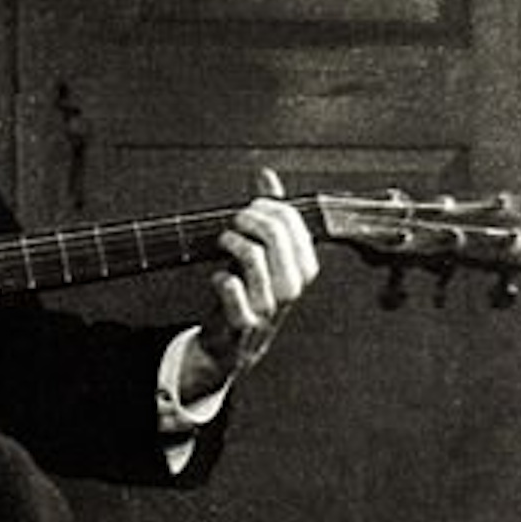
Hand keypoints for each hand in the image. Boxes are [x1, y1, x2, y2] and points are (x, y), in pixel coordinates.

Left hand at [181, 168, 318, 399]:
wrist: (232, 346)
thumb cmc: (248, 292)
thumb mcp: (263, 255)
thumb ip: (267, 215)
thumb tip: (266, 176)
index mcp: (302, 270)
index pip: (296, 225)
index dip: (270, 207)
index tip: (252, 207)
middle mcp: (291, 289)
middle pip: (275, 237)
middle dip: (249, 218)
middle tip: (234, 221)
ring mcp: (268, 308)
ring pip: (254, 259)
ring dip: (233, 242)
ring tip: (223, 241)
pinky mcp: (242, 324)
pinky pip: (233, 291)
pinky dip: (222, 279)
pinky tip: (219, 277)